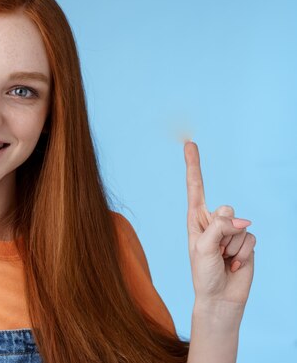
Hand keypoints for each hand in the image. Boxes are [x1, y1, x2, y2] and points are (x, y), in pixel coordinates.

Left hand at [184, 140, 255, 307]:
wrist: (220, 297)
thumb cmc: (203, 273)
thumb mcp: (203, 248)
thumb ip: (219, 228)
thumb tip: (241, 220)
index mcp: (195, 219)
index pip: (195, 187)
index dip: (193, 165)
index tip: (189, 143)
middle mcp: (213, 221)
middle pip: (226, 209)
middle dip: (224, 231)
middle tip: (216, 252)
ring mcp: (230, 231)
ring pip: (240, 226)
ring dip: (233, 247)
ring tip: (223, 260)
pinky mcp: (245, 242)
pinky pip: (251, 239)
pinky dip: (243, 254)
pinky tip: (234, 264)